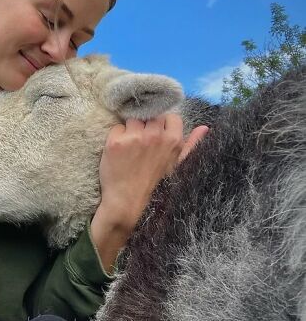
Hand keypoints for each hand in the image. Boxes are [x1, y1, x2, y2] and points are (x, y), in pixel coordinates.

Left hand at [90, 115, 208, 272]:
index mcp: (173, 141)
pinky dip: (116, 137)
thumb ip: (192, 145)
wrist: (128, 204)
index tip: (157, 137)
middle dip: (146, 126)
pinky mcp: (115, 142)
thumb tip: (205, 127)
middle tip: (142, 144)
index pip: (170, 116)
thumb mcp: (179, 167)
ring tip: (130, 149)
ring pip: (132, 120)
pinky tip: (119, 152)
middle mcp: (154, 136)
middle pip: (150, 116)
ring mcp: (134, 138)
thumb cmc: (156, 187)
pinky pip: (116, 127)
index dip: (162, 125)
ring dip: (130, 130)